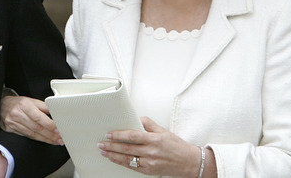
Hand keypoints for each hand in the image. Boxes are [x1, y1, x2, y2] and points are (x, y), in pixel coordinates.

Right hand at [0, 95, 62, 144]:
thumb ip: (44, 107)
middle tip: (60, 139)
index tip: (58, 130)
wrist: (2, 105)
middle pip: (36, 128)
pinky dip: (37, 139)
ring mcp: (13, 123)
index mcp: (24, 105)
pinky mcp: (10, 130)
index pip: (39, 117)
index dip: (49, 125)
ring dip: (45, 139)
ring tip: (55, 141)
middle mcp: (18, 114)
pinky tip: (44, 140)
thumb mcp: (32, 101)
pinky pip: (26, 136)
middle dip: (50, 135)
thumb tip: (55, 113)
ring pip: (32, 134)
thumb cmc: (19, 103)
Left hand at [98, 116, 212, 176]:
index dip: (119, 135)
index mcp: (154, 139)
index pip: (132, 136)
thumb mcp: (163, 131)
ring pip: (127, 159)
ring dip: (113, 155)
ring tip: (104, 152)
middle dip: (111, 146)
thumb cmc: (177, 146)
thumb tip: (136, 119)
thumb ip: (148, 124)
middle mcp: (151, 152)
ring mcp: (149, 163)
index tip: (109, 134)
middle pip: (126, 148)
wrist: (188, 162)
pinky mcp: (149, 171)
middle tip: (102, 143)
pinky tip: (115, 160)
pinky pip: (132, 167)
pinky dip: (122, 163)